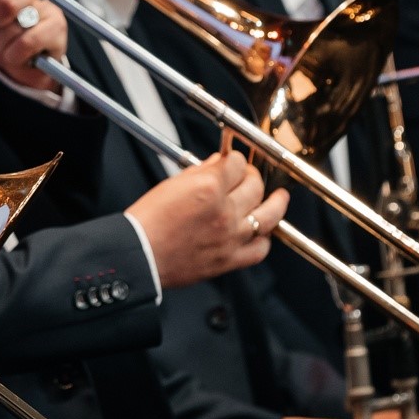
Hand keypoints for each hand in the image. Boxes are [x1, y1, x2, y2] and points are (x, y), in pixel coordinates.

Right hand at [126, 152, 289, 287]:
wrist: (139, 256)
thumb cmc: (148, 222)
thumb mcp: (172, 185)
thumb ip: (200, 172)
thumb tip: (217, 164)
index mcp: (209, 188)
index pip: (237, 163)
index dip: (235, 158)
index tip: (232, 161)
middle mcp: (225, 211)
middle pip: (255, 185)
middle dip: (253, 176)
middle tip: (248, 177)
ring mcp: (231, 237)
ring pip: (269, 215)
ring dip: (276, 203)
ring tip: (279, 198)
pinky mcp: (229, 260)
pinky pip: (260, 249)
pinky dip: (265, 239)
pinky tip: (264, 232)